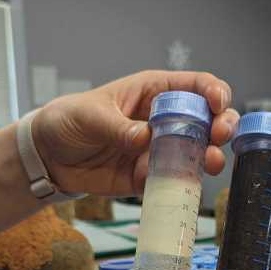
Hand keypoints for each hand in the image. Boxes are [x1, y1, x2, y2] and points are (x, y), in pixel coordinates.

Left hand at [31, 70, 239, 195]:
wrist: (48, 158)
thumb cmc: (68, 121)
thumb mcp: (89, 115)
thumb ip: (117, 127)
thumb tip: (144, 138)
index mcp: (154, 92)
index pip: (195, 86)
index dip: (214, 92)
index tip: (217, 104)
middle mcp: (164, 120)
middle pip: (208, 120)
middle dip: (222, 126)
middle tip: (219, 135)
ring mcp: (160, 149)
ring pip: (198, 152)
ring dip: (209, 157)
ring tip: (208, 162)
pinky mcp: (150, 176)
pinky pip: (173, 181)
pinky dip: (180, 183)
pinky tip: (175, 182)